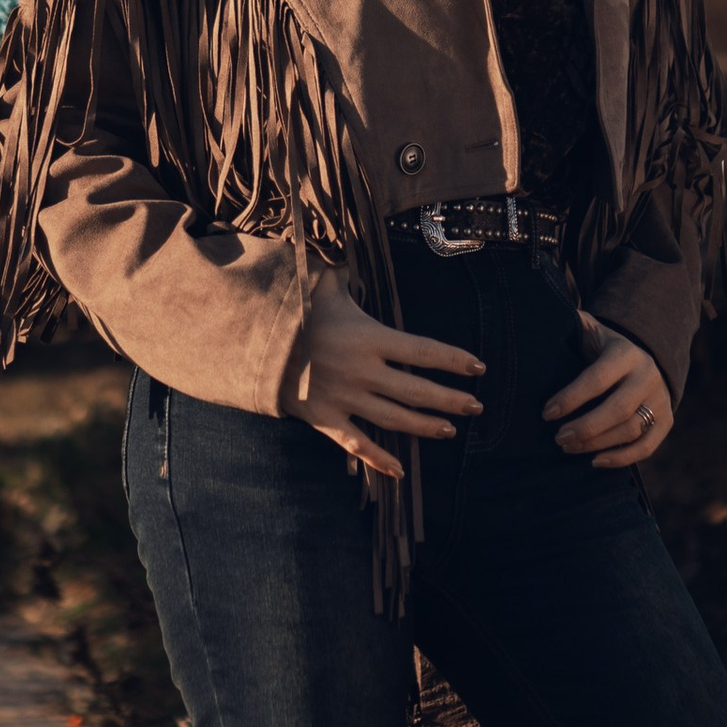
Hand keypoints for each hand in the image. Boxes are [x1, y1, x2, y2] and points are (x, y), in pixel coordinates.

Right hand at [281, 275, 485, 481]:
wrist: (248, 341)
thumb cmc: (290, 308)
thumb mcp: (320, 282)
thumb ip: (344, 272)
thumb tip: (350, 255)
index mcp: (369, 337)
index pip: (423, 351)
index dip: (453, 360)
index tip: (478, 368)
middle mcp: (362, 371)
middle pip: (417, 391)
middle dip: (450, 400)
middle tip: (475, 407)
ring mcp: (344, 397)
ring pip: (395, 419)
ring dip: (425, 426)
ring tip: (450, 430)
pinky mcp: (324, 418)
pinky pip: (356, 443)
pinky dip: (378, 459)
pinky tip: (399, 471)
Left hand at [545, 316, 671, 467]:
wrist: (647, 356)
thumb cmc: (604, 348)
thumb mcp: (591, 331)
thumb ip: (571, 326)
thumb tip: (541, 321)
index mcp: (625, 353)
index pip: (597, 379)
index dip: (570, 398)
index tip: (547, 413)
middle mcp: (648, 375)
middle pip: (617, 409)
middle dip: (584, 428)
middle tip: (558, 438)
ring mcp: (660, 399)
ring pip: (630, 430)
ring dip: (597, 444)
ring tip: (568, 447)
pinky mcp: (666, 420)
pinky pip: (647, 447)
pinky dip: (621, 458)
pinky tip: (595, 461)